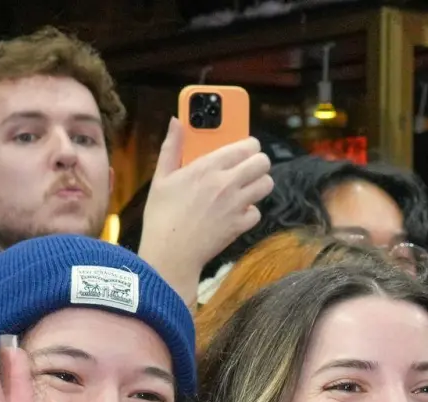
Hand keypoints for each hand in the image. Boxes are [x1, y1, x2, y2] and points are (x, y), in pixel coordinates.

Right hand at [136, 118, 273, 303]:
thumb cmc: (162, 215)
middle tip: (248, 166)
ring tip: (246, 185)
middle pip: (262, 162)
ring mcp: (236, 205)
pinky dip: (250, 211)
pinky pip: (258, 212)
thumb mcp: (161, 177)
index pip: (245, 145)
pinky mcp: (240, 225)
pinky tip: (237, 210)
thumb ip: (172, 146)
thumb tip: (176, 122)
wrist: (170, 253)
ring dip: (259, 183)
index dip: (249, 144)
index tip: (245, 146)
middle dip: (258, 161)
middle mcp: (226, 183)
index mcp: (207, 167)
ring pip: (266, 184)